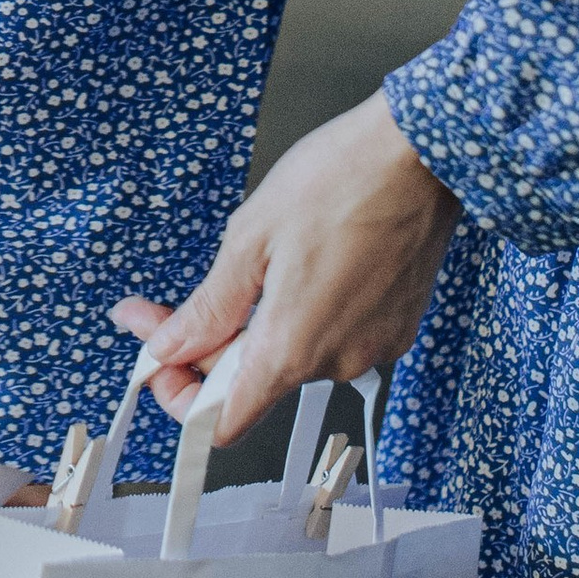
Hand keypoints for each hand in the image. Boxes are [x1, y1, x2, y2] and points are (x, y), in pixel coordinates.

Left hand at [114, 91, 459, 445]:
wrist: (420, 154)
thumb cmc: (338, 180)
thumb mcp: (250, 239)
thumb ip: (208, 309)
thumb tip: (168, 349)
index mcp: (292, 348)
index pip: (224, 423)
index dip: (181, 399)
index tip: (158, 360)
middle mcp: (337, 363)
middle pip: (252, 382)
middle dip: (205, 347)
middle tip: (166, 304)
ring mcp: (374, 348)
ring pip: (293, 356)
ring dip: (258, 327)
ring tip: (251, 267)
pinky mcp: (398, 328)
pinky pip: (334, 338)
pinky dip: (305, 315)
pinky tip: (300, 267)